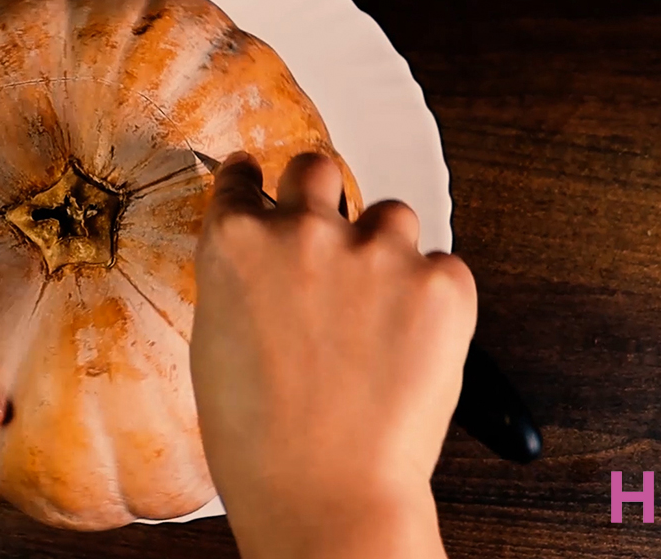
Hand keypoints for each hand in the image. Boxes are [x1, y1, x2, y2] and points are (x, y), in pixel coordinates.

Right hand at [191, 152, 475, 558]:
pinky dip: (433, 297)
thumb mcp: (215, 344)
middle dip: (320, 192)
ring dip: (384, 249)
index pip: (242, 178)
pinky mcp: (441, 284)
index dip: (252, 182)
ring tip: (379, 312)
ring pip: (391, 215)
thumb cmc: (258, 441)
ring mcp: (376, 252)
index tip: (259, 181)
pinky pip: (445, 267)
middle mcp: (304, 231)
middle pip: (317, 167)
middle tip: (328, 235)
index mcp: (236, 243)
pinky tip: (410, 343)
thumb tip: (262, 261)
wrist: (322, 493)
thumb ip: (241, 281)